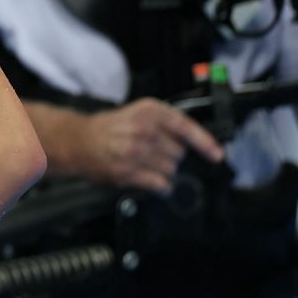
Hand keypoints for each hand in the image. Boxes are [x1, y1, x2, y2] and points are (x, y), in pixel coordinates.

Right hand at [75, 98, 223, 192]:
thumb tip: (194, 145)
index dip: (205, 143)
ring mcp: (135, 151)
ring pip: (171, 169)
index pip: (185, 127)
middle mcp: (144, 129)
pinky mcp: (127, 171)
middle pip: (180, 153)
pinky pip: (159, 184)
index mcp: (150, 110)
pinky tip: (153, 181)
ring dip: (165, 172)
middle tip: (155, 154)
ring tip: (148, 165)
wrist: (80, 140)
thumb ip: (165, 124)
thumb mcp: (139, 113)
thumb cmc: (112, 128)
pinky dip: (161, 186)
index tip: (217, 156)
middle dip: (173, 157)